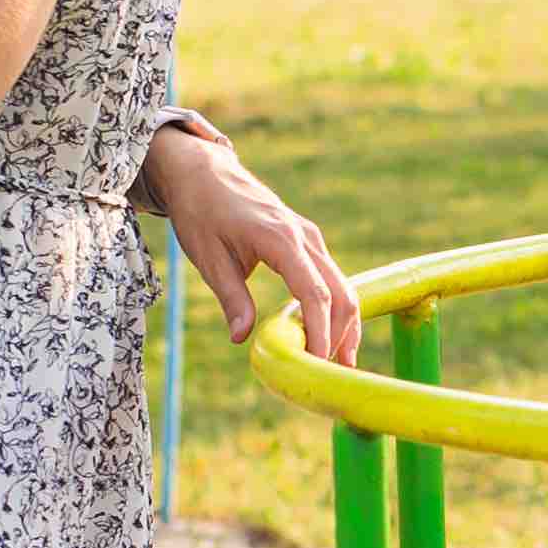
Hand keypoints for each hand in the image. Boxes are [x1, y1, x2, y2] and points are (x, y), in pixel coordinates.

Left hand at [149, 128, 358, 362]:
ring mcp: (309, 238)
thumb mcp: (209, 258)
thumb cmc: (201, 212)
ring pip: (342, 286)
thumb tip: (242, 338)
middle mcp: (305, 237)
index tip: (319, 363)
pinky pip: (331, 278)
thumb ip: (231, 298)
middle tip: (336, 375)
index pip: (314, 293)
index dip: (322, 331)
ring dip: (345, 324)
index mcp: (281, 239)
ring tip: (339, 362)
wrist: (203, 172)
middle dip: (343, 335)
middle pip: (340, 293)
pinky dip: (334, 308)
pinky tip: (327, 333)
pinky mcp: (306, 241)